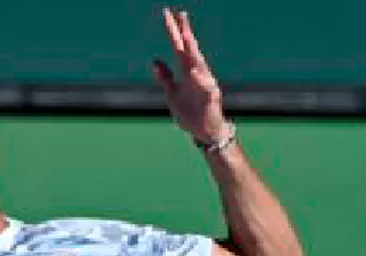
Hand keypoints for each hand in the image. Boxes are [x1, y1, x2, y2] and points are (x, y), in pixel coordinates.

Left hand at [152, 8, 229, 144]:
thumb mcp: (172, 93)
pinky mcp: (210, 98)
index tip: (167, 14)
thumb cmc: (190, 111)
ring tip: (186, 37)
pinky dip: (201, 79)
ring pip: (199, 64)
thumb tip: (154, 60)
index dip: (174, 30)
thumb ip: (165, 77)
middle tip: (180, 15)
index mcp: (186, 71)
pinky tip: (194, 72)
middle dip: (185, 33)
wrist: (203, 132)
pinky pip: (206, 87)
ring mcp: (205, 84)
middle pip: (190, 50)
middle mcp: (197, 74)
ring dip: (193, 51)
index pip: (179, 46)